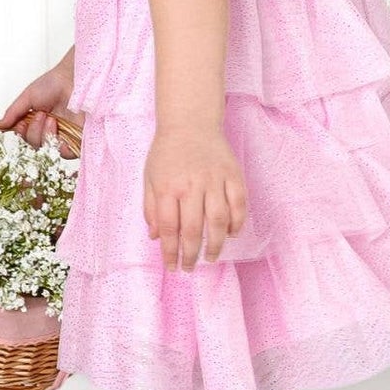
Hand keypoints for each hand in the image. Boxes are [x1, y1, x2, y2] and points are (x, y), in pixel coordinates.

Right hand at [0, 50, 81, 158]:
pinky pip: (66, 153)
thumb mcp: (28, 96)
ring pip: (48, 150)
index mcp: (39, 121)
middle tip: (40, 114)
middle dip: (33, 132)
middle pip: (36, 145)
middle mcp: (51, 130)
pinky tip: (57, 127)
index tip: (20, 124)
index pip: (27, 136)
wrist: (73, 77)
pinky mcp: (78, 139)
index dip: (22, 133)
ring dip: (45, 134)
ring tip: (51, 118)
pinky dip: (59, 145)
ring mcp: (65, 135)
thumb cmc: (54, 83)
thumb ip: (14, 112)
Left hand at [143, 124, 247, 270]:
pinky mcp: (233, 174)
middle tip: (190, 267)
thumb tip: (156, 237)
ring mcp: (215, 179)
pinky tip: (231, 234)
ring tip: (211, 256)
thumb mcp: (150, 178)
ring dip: (216, 243)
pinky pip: (239, 203)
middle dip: (191, 254)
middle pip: (193, 229)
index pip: (169, 228)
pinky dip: (237, 222)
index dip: (170, 252)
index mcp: (168, 187)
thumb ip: (151, 208)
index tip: (172, 266)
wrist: (190, 122)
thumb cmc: (167, 152)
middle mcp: (191, 185)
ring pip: (219, 220)